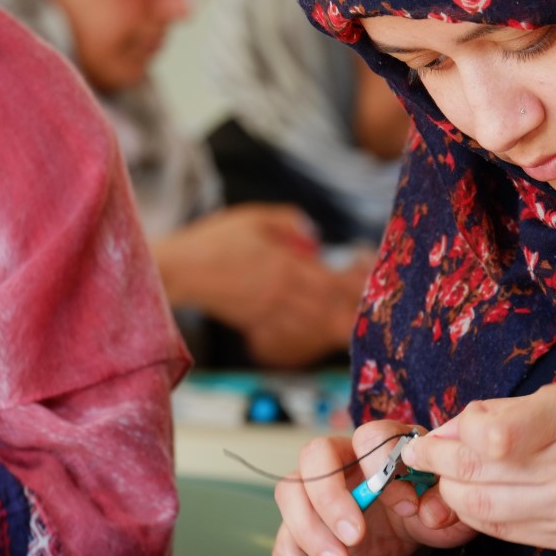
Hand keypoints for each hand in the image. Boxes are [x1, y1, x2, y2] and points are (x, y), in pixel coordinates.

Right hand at [151, 203, 370, 366]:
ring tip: (358, 328)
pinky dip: (308, 337)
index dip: (355, 284)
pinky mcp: (256, 324)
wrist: (177, 271)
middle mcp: (282, 292)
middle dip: (354, 310)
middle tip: (378, 315)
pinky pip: (290, 336)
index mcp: (285, 264)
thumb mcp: (252, 218)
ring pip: (314, 325)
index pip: (332, 279)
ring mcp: (269, 312)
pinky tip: (321, 335)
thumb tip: (315, 238)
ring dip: (337, 327)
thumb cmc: (212, 241)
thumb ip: (288, 222)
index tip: (372, 283)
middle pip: (329, 307)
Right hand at [273, 421, 475, 555]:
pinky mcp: (306, 527)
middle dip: (330, 498)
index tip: (408, 505)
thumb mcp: (446, 504)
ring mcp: (316, 490)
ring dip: (310, 534)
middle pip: (314, 456)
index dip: (383, 467)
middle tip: (355, 536)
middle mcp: (341, 457)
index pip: (370, 436)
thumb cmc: (427, 502)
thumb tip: (430, 512)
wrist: (412, 527)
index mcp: (381, 442)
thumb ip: (444, 503)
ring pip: (290, 495)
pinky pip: (287, 546)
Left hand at [400, 381, 555, 553]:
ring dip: (453, 490)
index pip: (489, 434)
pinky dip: (478, 514)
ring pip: (481, 509)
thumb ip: (509, 412)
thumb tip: (450, 428)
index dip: (453, 431)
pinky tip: (476, 496)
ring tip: (450, 474)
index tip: (443, 428)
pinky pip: (503, 531)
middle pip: (477, 472)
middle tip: (425, 452)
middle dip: (438, 461)